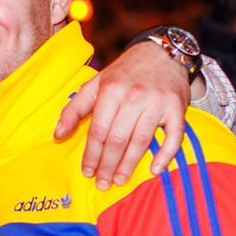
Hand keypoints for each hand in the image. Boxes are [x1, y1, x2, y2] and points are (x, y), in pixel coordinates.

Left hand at [54, 41, 189, 188]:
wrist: (162, 53)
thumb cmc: (124, 73)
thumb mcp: (95, 85)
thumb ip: (74, 109)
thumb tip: (58, 134)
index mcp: (111, 91)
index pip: (98, 131)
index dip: (91, 154)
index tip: (88, 171)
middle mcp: (134, 97)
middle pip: (118, 139)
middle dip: (108, 164)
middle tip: (102, 183)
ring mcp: (158, 103)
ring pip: (141, 140)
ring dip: (129, 164)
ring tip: (119, 180)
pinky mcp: (177, 108)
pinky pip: (174, 136)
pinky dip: (165, 155)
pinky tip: (154, 170)